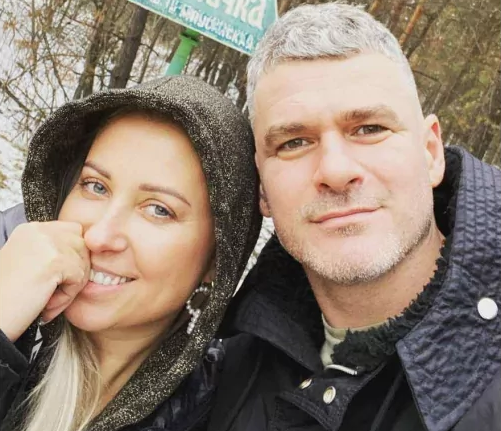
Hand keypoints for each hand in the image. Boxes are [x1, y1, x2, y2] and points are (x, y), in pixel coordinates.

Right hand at [0, 221, 89, 340]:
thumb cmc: (8, 299)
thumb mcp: (28, 265)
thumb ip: (53, 253)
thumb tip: (85, 254)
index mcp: (31, 229)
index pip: (73, 232)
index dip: (72, 258)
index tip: (54, 279)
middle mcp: (39, 230)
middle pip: (82, 246)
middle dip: (74, 272)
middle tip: (52, 293)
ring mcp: (47, 243)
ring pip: (83, 263)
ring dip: (70, 287)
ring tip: (46, 300)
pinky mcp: (55, 260)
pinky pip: (79, 278)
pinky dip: (66, 296)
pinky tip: (45, 304)